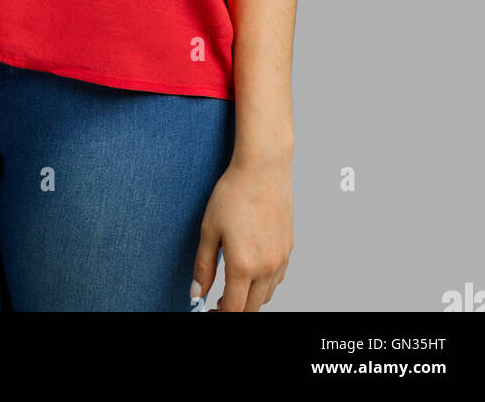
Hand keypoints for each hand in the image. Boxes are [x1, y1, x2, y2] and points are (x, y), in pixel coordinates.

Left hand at [191, 157, 293, 310]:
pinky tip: (251, 273)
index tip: (207, 312)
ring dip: (249, 300)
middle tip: (216, 304)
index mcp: (243, 265)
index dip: (218, 315)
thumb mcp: (209, 230)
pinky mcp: (288, 250)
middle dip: (233, 310)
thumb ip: (203, 266)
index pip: (232, 310)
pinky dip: (263, 286)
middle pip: (251, 309)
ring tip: (231, 289)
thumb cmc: (233, 193)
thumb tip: (196, 294)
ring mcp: (281, 259)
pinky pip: (277, 280)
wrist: (263, 168)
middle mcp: (266, 267)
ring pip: (266, 297)